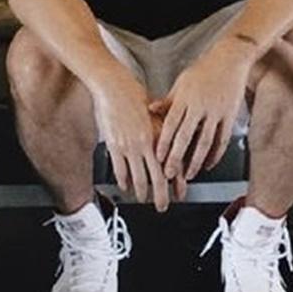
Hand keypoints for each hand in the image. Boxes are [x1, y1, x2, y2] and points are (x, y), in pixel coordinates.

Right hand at [91, 69, 172, 212]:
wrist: (113, 85)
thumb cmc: (133, 94)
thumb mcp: (154, 111)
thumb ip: (161, 129)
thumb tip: (170, 142)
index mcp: (159, 134)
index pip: (172, 165)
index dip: (176, 182)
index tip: (179, 192)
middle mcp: (146, 143)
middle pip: (157, 178)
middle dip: (161, 196)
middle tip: (162, 206)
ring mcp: (129, 145)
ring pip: (138, 178)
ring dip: (141, 192)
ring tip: (142, 199)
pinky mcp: (114, 145)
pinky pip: (120, 170)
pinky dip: (124, 181)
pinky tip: (125, 186)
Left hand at [153, 40, 250, 185]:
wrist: (230, 59)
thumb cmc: (204, 70)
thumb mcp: (182, 82)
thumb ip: (168, 100)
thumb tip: (151, 110)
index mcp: (185, 97)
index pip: (171, 124)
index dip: (164, 142)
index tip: (158, 157)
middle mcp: (200, 105)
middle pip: (186, 136)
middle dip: (176, 157)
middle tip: (169, 174)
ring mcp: (216, 111)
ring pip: (205, 142)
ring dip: (196, 161)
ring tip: (189, 175)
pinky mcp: (230, 116)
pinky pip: (222, 140)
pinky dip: (215, 155)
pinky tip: (208, 164)